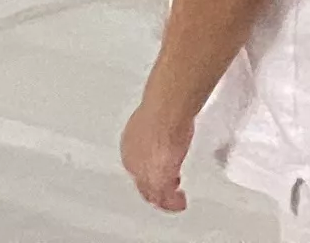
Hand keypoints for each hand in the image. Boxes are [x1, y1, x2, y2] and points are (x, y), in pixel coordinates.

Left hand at [119, 96, 190, 213]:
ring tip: (175, 200)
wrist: (166, 112)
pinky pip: (166, 199)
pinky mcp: (161, 180)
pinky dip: (173, 202)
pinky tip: (180, 203)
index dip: (147, 171)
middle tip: (168, 187)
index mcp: (129, 146)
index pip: (136, 165)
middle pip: (142, 181)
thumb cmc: (162, 107)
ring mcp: (145, 173)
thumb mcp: (156, 114)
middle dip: (154, 186)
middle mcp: (133, 162)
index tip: (160, 170)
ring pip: (152, 192)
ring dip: (164, 197)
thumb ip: (160, 123)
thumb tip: (168, 117)